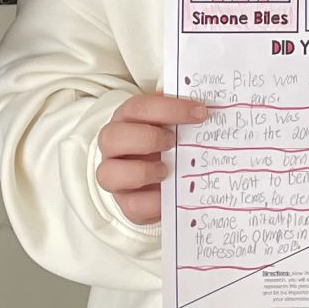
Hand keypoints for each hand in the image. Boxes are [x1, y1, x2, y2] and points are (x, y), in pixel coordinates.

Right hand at [95, 91, 211, 224]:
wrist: (160, 182)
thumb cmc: (164, 146)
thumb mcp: (170, 125)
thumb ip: (178, 114)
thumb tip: (197, 102)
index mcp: (126, 120)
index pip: (139, 108)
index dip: (168, 108)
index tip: (199, 112)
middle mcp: (114, 147)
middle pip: (113, 137)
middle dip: (147, 138)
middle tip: (173, 141)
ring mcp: (115, 176)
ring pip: (108, 174)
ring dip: (141, 172)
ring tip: (166, 170)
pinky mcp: (125, 203)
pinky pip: (132, 205)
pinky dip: (154, 201)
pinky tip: (170, 194)